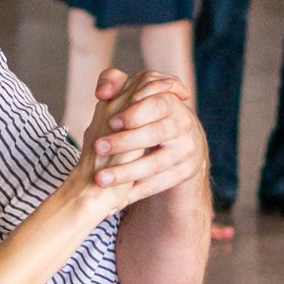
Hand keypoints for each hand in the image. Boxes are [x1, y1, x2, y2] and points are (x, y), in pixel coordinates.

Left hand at [80, 68, 208, 206]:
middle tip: (97, 147)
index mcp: (170, 101)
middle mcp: (182, 124)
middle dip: (126, 142)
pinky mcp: (184, 172)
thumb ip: (114, 84)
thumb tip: (101, 92)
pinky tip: (114, 200)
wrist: (179, 141)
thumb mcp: (134, 95)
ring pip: (156, 163)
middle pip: (156, 133)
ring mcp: (185, 150)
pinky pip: (159, 184)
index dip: (136, 112)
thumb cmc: (146, 114)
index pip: (157, 103)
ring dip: (127, 172)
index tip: (112, 121)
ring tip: (101, 179)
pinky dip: (136, 192)